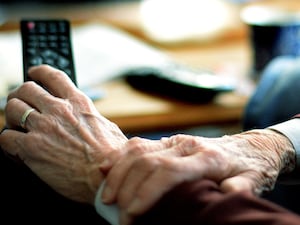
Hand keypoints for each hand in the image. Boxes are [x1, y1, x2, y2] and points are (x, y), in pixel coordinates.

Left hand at [0, 65, 127, 203]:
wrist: (106, 175)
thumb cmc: (111, 155)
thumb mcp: (107, 126)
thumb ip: (91, 117)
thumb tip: (88, 118)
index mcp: (78, 103)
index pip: (52, 76)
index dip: (39, 71)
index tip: (34, 73)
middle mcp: (59, 110)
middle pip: (26, 89)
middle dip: (20, 95)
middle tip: (20, 102)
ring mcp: (43, 128)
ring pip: (12, 108)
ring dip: (12, 117)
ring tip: (17, 125)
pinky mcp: (31, 148)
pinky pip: (6, 137)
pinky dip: (8, 141)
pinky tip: (15, 147)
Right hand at [101, 130, 294, 224]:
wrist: (250, 146)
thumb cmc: (249, 167)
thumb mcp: (253, 180)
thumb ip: (240, 188)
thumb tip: (225, 195)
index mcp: (208, 158)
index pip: (168, 172)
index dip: (146, 193)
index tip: (131, 215)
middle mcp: (187, 145)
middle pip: (147, 162)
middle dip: (127, 189)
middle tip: (118, 214)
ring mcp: (175, 140)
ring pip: (138, 150)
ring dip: (118, 173)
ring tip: (107, 196)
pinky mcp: (168, 140)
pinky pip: (138, 144)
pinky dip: (119, 156)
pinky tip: (106, 169)